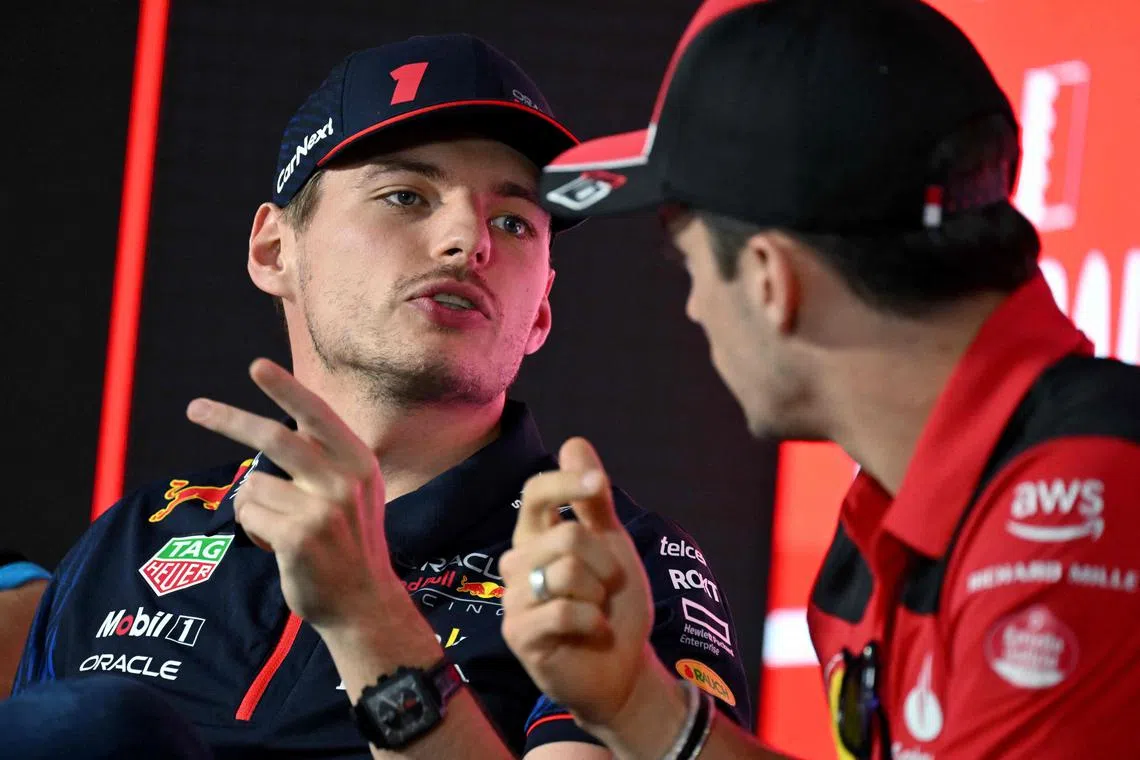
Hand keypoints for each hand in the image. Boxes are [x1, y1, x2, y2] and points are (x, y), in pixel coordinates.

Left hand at [186, 358, 397, 631]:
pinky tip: (277, 545)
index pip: (316, 414)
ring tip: (279, 527)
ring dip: (253, 505)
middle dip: (228, 419)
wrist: (364, 601)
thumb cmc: (351, 542)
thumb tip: (278, 429)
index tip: (257, 366)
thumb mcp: (357, 491)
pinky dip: (253, 529)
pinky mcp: (299, 536)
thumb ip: (328, 459)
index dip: (285, 389)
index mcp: (359, 461)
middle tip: (194, 408)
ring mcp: (322, 508)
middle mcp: (344, 479)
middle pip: (274, 437)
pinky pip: (249, 515)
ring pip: (253, 484)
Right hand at [500, 437, 659, 729]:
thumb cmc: (611, 604)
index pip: (535, 494)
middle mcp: (517, 563)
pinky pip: (560, 610)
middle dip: (605, 562)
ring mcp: (513, 600)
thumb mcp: (611, 545)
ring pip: (565, 572)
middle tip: (608, 587)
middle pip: (566, 535)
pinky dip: (591, 620)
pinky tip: (591, 631)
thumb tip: (573, 442)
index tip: (597, 485)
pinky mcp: (519, 635)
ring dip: (598, 594)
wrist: (620, 669)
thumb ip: (593, 499)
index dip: (565, 483)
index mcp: (536, 537)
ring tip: (596, 612)